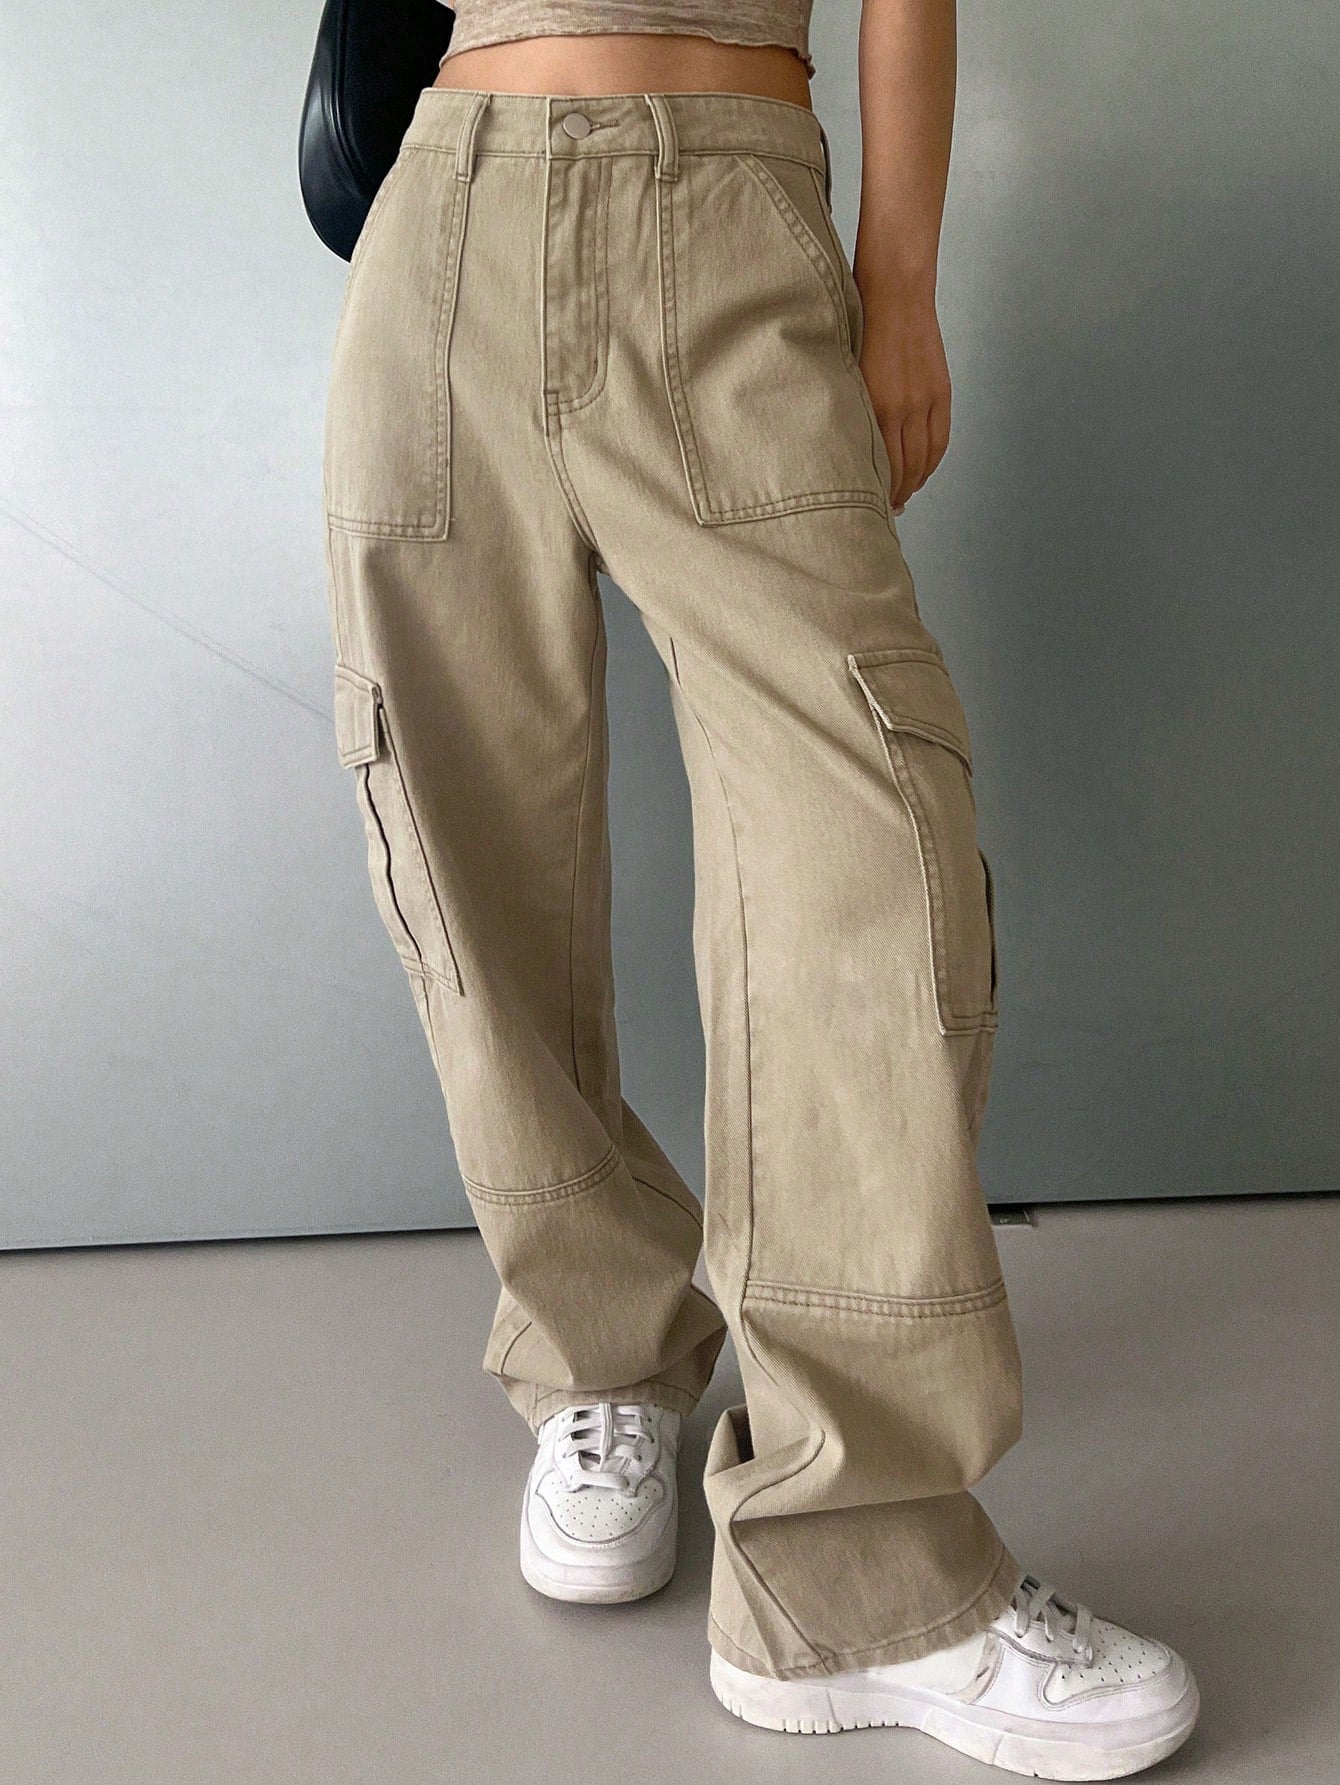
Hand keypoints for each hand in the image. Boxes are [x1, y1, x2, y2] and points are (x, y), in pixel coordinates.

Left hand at [856, 288, 951, 515]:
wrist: (895, 291)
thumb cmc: (860, 326)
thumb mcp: (845, 373)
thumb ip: (850, 407)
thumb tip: (846, 442)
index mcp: (873, 405)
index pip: (878, 466)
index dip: (875, 491)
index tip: (866, 505)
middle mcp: (900, 408)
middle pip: (901, 469)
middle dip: (893, 495)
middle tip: (884, 511)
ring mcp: (923, 401)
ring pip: (923, 459)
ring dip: (914, 483)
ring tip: (903, 497)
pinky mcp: (940, 391)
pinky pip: (939, 440)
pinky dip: (931, 462)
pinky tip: (922, 473)